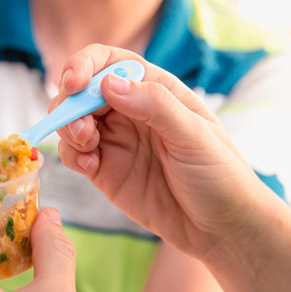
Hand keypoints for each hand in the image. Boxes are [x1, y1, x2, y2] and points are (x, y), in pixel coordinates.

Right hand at [54, 44, 274, 258]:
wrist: (224, 230)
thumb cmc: (221, 176)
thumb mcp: (195, 136)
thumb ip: (155, 105)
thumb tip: (108, 83)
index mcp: (154, 90)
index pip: (109, 62)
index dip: (84, 65)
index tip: (73, 84)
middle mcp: (129, 110)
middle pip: (81, 91)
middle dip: (69, 104)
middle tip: (80, 130)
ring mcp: (114, 139)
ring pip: (70, 120)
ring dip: (67, 129)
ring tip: (87, 147)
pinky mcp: (104, 169)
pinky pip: (73, 153)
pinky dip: (71, 155)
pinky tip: (89, 166)